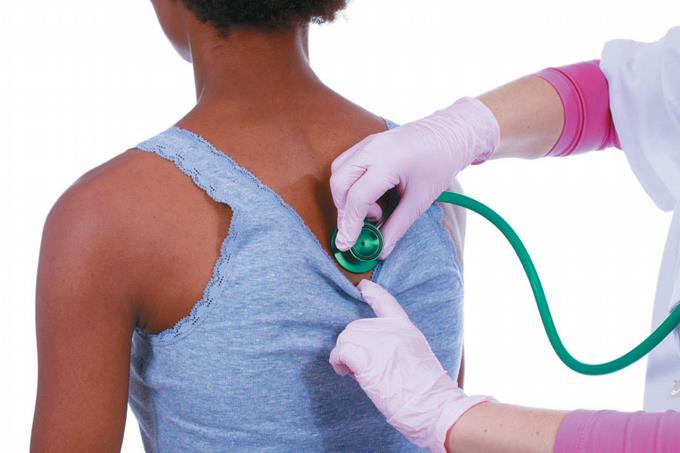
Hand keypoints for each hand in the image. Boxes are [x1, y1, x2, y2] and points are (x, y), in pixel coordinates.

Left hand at [329, 280, 492, 452]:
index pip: (386, 302)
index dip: (373, 292)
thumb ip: (397, 345)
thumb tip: (374, 352)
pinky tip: (345, 373)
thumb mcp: (416, 356)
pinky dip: (338, 362)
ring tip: (355, 373)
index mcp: (406, 328)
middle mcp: (391, 331)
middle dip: (354, 345)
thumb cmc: (428, 391)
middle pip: (356, 326)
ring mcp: (378, 343)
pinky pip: (340, 352)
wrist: (434, 406)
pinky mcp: (366, 360)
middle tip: (361, 367)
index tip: (363, 286)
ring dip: (345, 355)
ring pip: (346, 338)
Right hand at [330, 97, 499, 258]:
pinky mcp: (368, 142)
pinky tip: (370, 195)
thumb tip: (381, 250)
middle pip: (339, 184)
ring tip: (373, 210)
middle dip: (344, 211)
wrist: (452, 133)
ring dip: (346, 196)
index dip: (350, 224)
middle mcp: (372, 149)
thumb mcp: (420, 200)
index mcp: (387, 161)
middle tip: (361, 227)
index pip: (357, 198)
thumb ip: (397, 226)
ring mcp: (368, 142)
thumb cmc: (441, 162)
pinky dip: (349, 183)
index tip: (348, 244)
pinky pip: (345, 163)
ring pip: (338, 172)